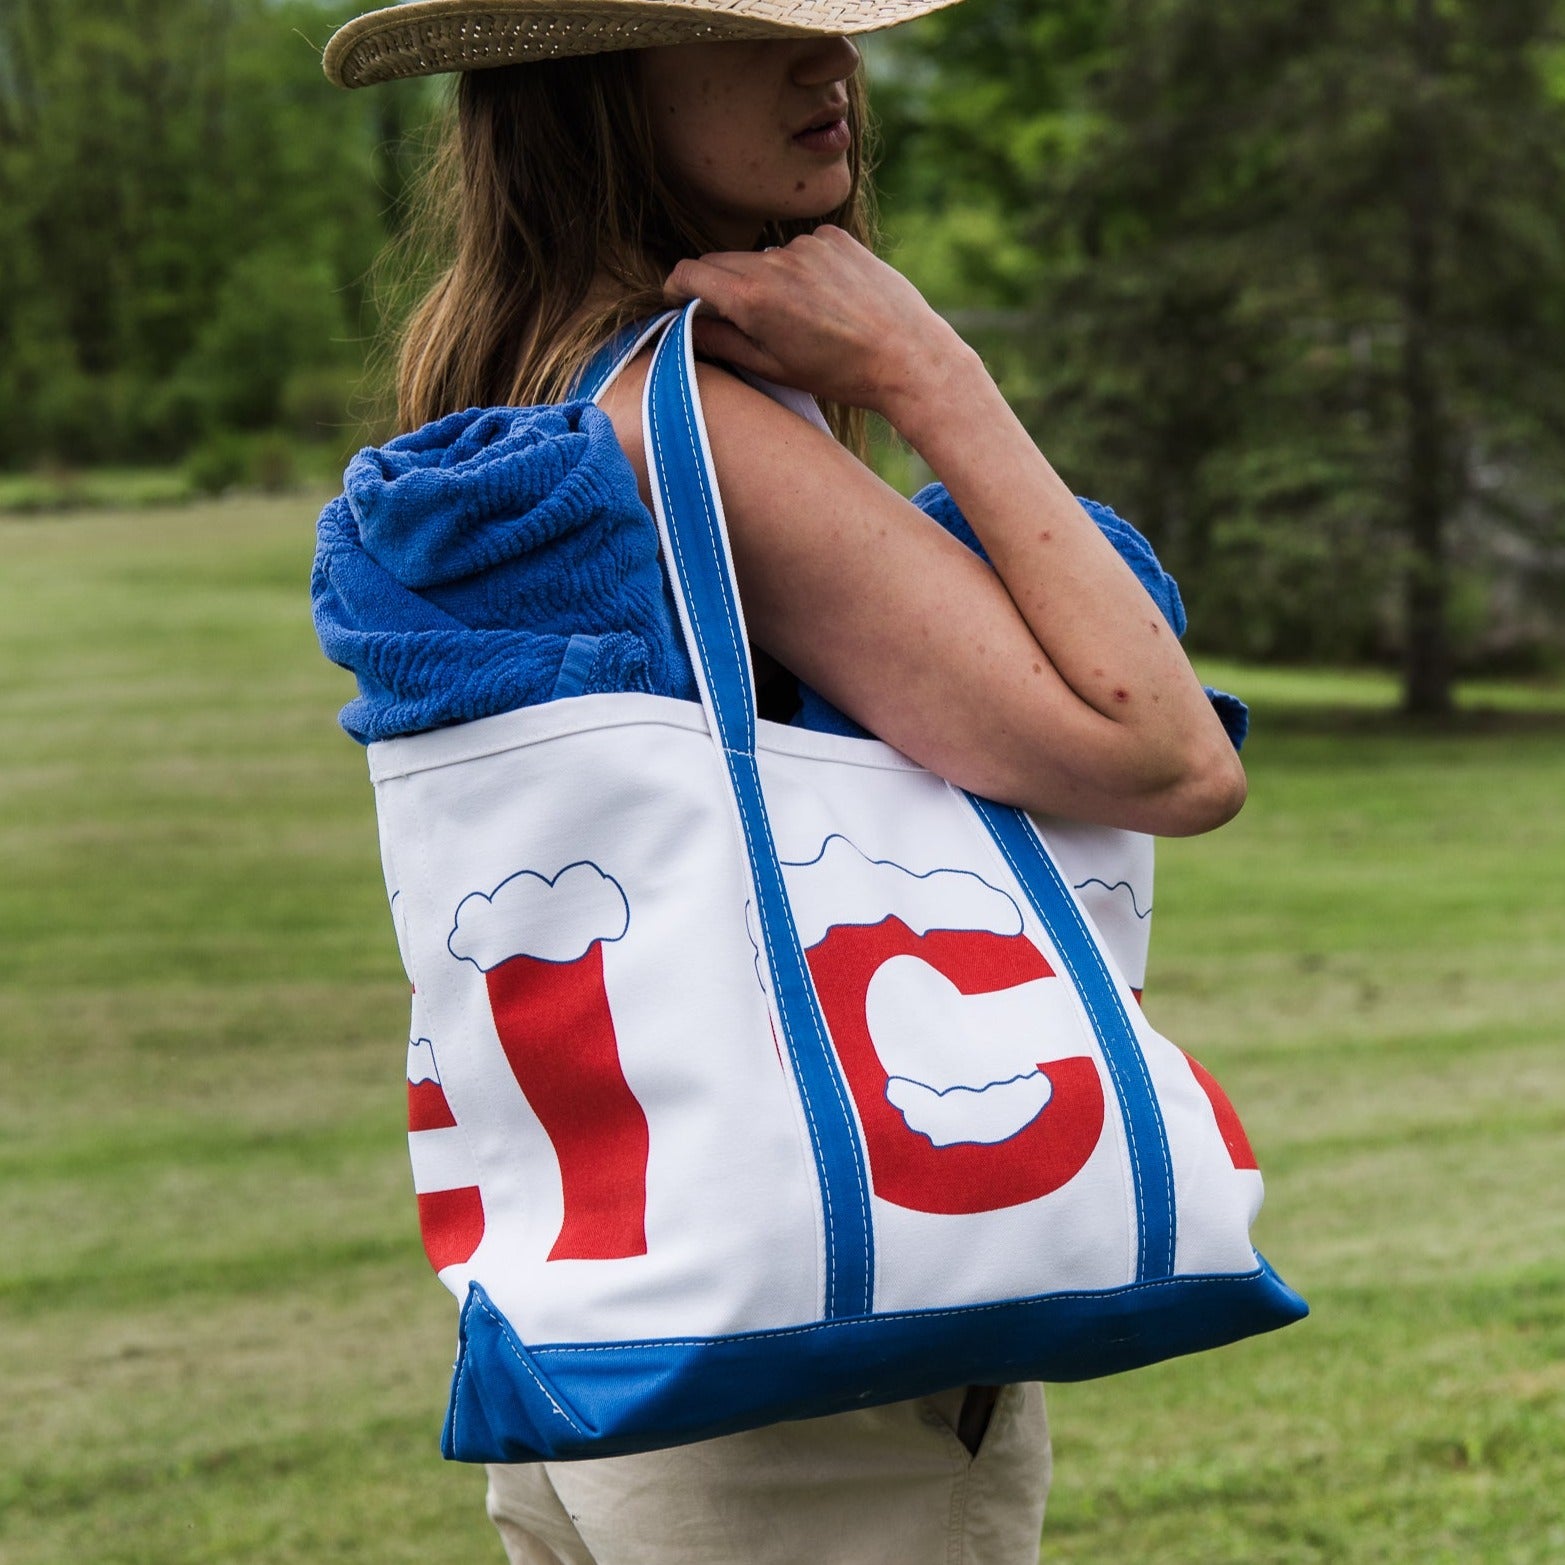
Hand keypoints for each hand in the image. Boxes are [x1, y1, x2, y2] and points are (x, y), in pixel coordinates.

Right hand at [662, 227, 967, 416]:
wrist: (908, 356)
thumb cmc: (840, 374)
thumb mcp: (774, 369)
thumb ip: (723, 343)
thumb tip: (689, 326)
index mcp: (751, 298)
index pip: (690, 272)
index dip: (679, 287)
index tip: (681, 300)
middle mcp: (773, 262)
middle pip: (722, 260)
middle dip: (719, 284)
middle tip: (737, 317)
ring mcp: (807, 245)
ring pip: (765, 256)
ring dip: (766, 277)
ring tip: (798, 316)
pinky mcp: (835, 238)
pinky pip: (802, 248)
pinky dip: (803, 268)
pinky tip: (827, 298)